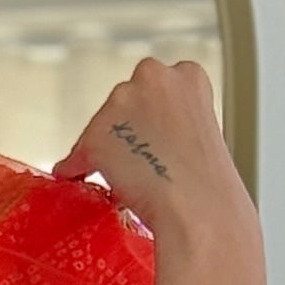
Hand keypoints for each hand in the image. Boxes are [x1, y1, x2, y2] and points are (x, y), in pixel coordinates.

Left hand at [55, 54, 258, 254]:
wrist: (198, 210)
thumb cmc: (208, 185)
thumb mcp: (202, 133)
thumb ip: (175, 121)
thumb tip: (148, 137)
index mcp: (188, 74)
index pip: (156, 87)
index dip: (154, 118)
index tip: (156, 138)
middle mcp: (152, 78)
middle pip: (124, 101)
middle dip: (126, 129)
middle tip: (140, 162)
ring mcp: (122, 104)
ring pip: (101, 126)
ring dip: (106, 148)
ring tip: (127, 179)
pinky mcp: (96, 136)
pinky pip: (77, 156)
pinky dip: (77, 169)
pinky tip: (82, 179)